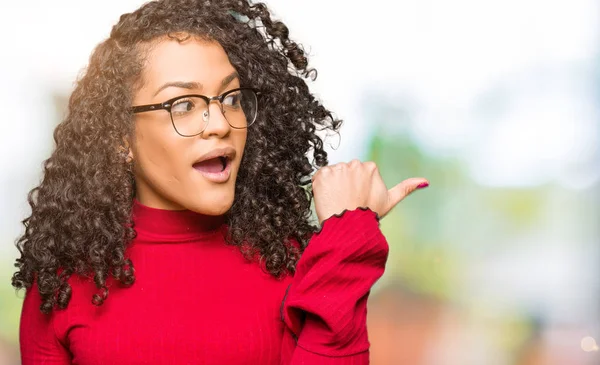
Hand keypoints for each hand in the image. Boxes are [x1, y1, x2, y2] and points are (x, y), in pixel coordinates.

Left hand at [312, 159, 427, 223]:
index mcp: (369, 166)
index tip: (357, 198)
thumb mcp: (389, 200)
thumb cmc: (369, 214)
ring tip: (338, 200)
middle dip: (344, 183)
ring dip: (333, 185)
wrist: (348, 226)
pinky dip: (321, 186)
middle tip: (347, 200)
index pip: (358, 172)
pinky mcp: (322, 175)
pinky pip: (319, 177)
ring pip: (332, 174)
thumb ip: (406, 188)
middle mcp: (354, 164)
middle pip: (345, 171)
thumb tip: (425, 181)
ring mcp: (337, 168)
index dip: (356, 186)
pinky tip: (328, 197)